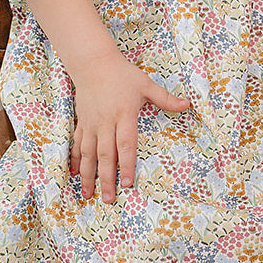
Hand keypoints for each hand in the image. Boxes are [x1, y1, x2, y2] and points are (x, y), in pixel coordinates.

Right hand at [71, 55, 190, 202]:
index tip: (127, 183)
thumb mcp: (146, 84)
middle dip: (106, 179)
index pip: (125, 145)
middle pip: (105, 155)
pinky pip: (77, 144)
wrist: (93, 63)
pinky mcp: (82, 122)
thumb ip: (165, 98)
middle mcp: (106, 123)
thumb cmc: (122, 74)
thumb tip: (188, 104)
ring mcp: (92, 124)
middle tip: (109, 199)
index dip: (126, 164)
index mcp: (124, 116)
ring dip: (88, 175)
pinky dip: (75, 160)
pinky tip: (74, 174)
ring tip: (89, 194)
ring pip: (88, 154)